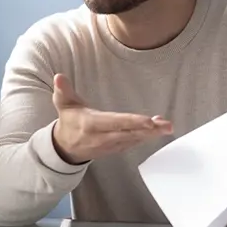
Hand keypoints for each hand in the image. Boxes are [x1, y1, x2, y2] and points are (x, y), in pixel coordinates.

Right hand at [51, 73, 173, 164]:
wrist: (66, 148)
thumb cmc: (69, 121)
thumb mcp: (63, 104)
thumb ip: (63, 90)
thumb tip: (59, 77)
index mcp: (90, 125)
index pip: (114, 123)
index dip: (131, 122)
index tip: (148, 121)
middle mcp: (102, 137)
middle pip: (128, 134)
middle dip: (148, 130)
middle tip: (167, 126)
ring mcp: (110, 145)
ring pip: (134, 140)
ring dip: (152, 134)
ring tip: (167, 127)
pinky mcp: (116, 149)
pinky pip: (133, 143)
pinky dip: (146, 137)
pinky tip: (159, 129)